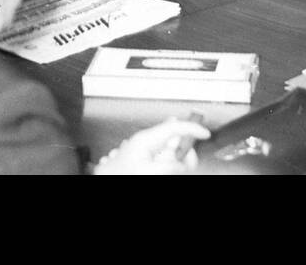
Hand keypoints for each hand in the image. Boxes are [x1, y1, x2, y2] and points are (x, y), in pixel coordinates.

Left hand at [93, 118, 209, 174]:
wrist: (100, 178)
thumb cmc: (117, 173)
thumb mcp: (149, 169)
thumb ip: (170, 164)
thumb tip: (184, 161)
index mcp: (145, 139)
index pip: (174, 127)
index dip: (192, 128)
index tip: (205, 133)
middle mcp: (143, 143)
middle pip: (173, 140)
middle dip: (182, 151)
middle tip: (185, 163)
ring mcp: (142, 152)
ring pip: (168, 153)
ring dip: (173, 161)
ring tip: (166, 168)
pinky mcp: (140, 162)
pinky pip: (160, 161)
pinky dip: (165, 166)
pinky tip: (160, 170)